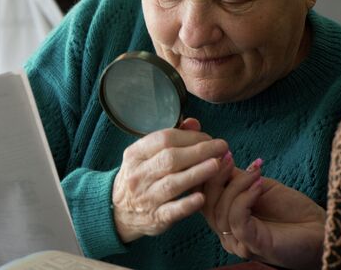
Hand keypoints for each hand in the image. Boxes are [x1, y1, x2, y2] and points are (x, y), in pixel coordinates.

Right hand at [112, 118, 228, 242]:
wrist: (119, 212)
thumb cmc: (140, 177)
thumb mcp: (146, 155)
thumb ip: (172, 138)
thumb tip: (194, 123)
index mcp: (135, 154)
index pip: (164, 139)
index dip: (190, 137)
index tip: (209, 138)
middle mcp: (138, 175)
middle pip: (170, 159)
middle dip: (199, 151)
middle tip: (221, 148)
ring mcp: (145, 197)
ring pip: (172, 184)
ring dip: (197, 173)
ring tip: (218, 165)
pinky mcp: (155, 218)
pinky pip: (172, 211)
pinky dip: (187, 204)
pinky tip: (202, 197)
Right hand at [204, 162, 324, 269]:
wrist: (321, 231)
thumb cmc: (293, 211)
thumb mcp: (259, 186)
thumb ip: (237, 178)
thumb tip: (219, 157)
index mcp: (226, 217)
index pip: (203, 195)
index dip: (205, 173)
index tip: (215, 150)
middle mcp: (227, 232)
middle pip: (206, 203)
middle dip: (214, 176)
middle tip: (227, 157)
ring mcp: (238, 240)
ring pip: (220, 211)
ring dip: (236, 185)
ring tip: (254, 172)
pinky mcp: (251, 244)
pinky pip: (236, 220)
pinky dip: (244, 198)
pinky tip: (258, 185)